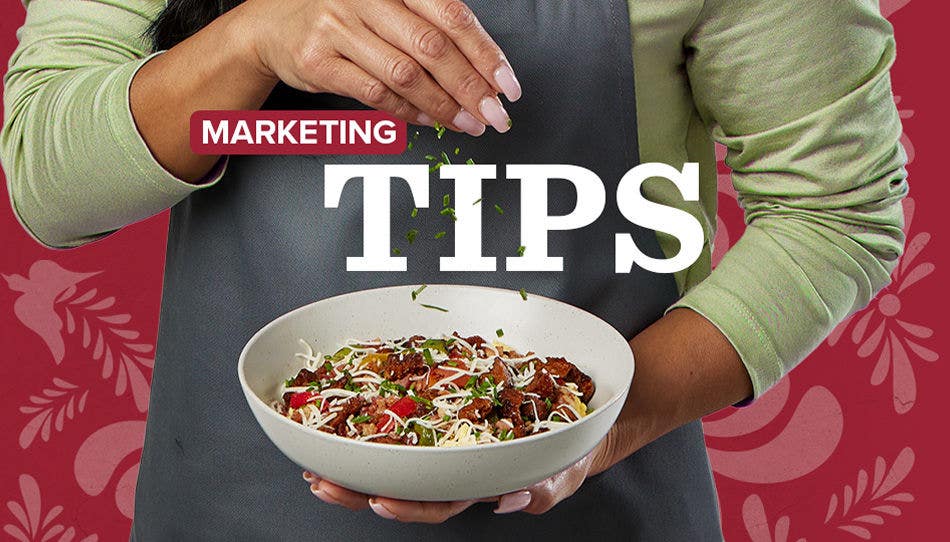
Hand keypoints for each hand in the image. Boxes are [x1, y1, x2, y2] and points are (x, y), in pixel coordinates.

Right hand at [234, 0, 521, 133]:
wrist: (270, 24)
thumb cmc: (343, 14)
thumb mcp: (387, 3)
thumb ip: (430, 25)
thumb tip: (484, 71)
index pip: (451, 15)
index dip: (484, 52)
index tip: (508, 84)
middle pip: (432, 47)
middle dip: (471, 87)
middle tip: (496, 114)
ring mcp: (338, 27)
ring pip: (404, 74)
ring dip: (444, 106)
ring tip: (469, 124)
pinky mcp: (318, 60)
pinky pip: (374, 94)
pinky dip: (408, 112)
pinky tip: (430, 121)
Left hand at [302, 432, 613, 521]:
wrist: (573, 419)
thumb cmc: (570, 451)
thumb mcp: (567, 470)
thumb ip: (545, 488)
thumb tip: (508, 501)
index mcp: (478, 485)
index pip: (437, 503)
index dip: (407, 506)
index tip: (378, 501)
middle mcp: (453, 469)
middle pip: (401, 485)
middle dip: (359, 489)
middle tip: (321, 483)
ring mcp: (445, 443)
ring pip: (395, 458)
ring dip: (355, 460)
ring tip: (315, 458)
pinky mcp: (443, 415)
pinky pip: (405, 422)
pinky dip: (372, 420)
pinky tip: (344, 417)